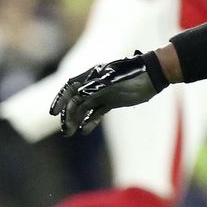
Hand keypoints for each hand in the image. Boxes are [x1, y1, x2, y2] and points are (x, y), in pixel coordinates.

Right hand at [50, 51, 166, 135]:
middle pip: (75, 101)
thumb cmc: (134, 73)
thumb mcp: (114, 80)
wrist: (153, 75)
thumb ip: (96, 86)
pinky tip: (85, 130)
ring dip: (76, 120)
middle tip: (66, 130)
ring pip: (84, 108)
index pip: (70, 88)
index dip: (60, 100)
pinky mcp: (112, 101)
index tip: (53, 113)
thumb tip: (78, 95)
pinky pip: (97, 112)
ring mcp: (103, 93)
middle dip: (68, 115)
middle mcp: (95, 85)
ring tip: (71, 132)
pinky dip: (90, 121)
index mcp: (92, 76)